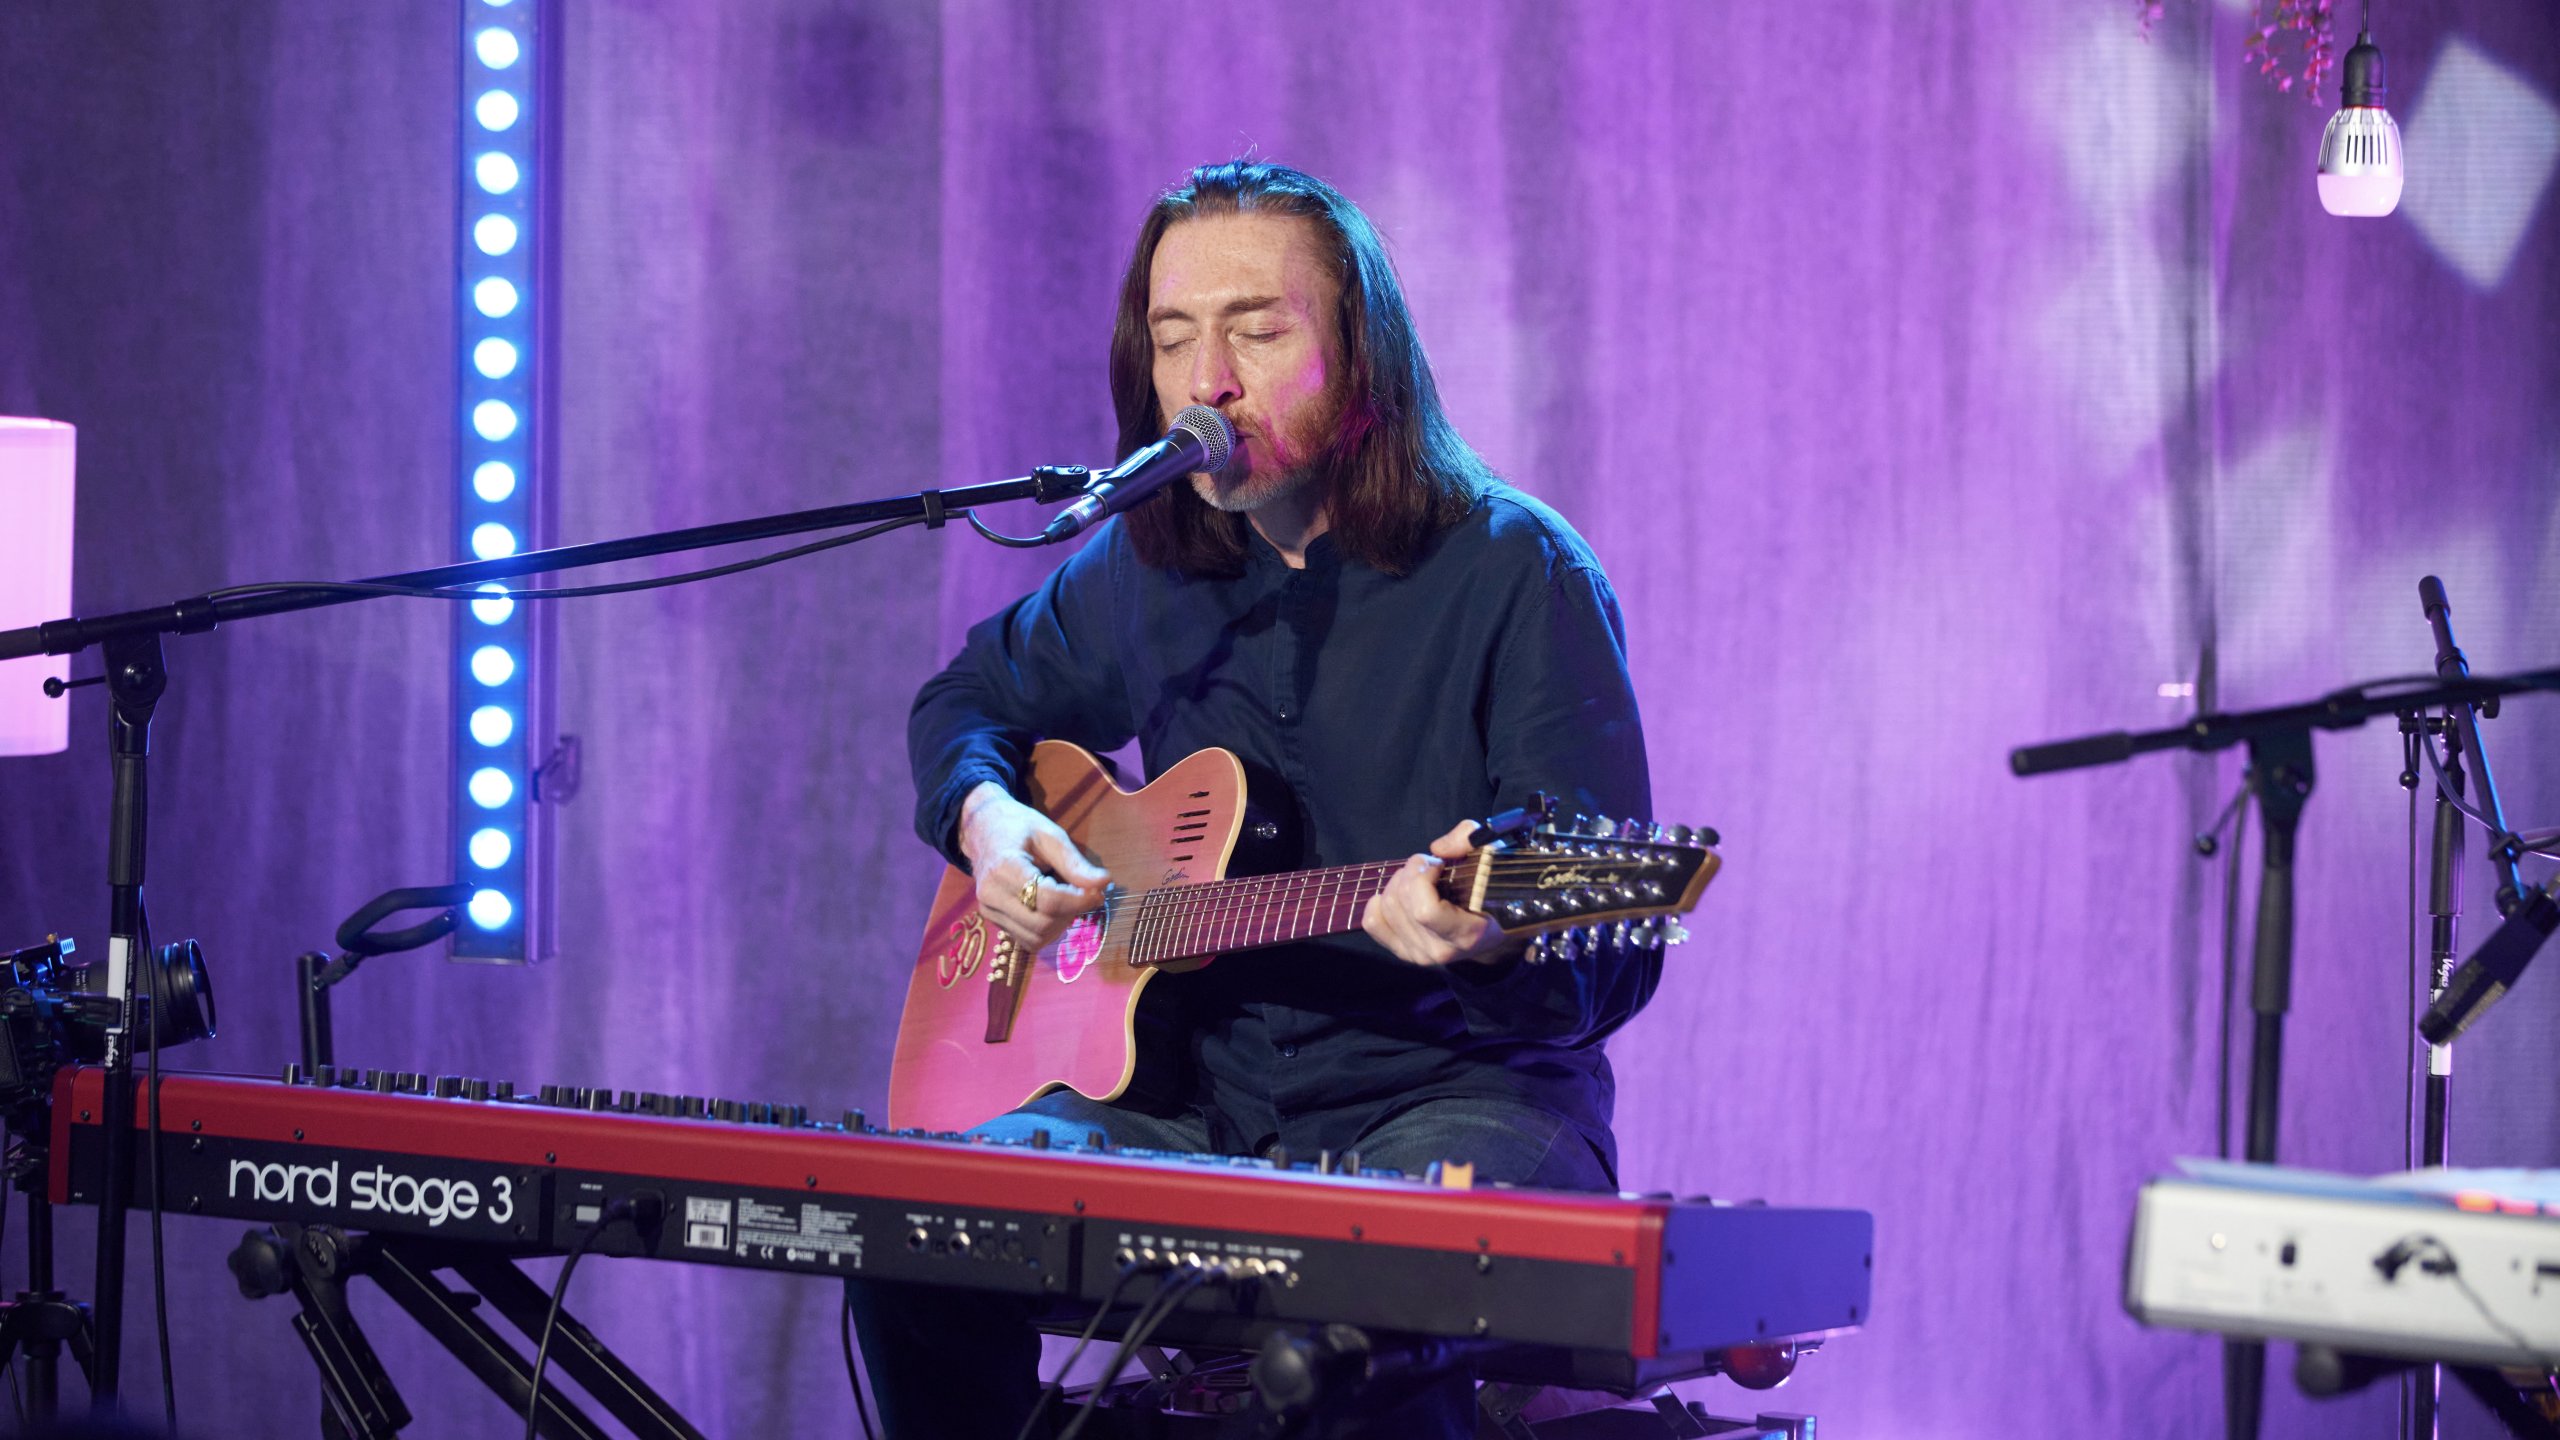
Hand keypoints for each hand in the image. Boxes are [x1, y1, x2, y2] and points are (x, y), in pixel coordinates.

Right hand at [957, 782, 1109, 950]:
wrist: (983, 830)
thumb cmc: (1020, 827)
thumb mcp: (1050, 835)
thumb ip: (1075, 863)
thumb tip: (1104, 883)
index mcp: (1005, 868)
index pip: (1048, 900)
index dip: (1079, 900)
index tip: (1099, 892)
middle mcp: (991, 895)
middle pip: (1042, 924)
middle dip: (1071, 913)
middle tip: (1085, 895)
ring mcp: (989, 911)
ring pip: (1035, 938)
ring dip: (1061, 925)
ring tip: (1067, 900)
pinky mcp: (993, 921)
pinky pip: (1027, 940)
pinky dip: (1047, 931)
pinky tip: (1053, 910)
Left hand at [1362, 820, 1508, 966]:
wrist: (1493, 932)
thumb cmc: (1493, 893)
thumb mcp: (1492, 857)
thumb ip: (1469, 841)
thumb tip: (1438, 849)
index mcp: (1467, 934)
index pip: (1425, 911)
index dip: (1423, 877)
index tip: (1439, 864)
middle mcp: (1439, 950)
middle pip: (1401, 901)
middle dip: (1411, 871)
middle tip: (1429, 865)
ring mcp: (1418, 954)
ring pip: (1386, 906)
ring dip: (1398, 881)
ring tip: (1419, 877)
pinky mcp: (1403, 952)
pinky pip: (1373, 922)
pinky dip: (1378, 901)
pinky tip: (1397, 892)